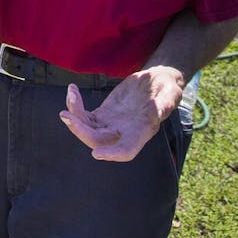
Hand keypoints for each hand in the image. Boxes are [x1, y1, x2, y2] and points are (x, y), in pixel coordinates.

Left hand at [58, 66, 184, 161]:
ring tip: (71, 93)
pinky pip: (84, 116)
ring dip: (74, 116)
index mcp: (142, 131)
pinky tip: (72, 89)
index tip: (97, 154)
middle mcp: (124, 132)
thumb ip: (165, 102)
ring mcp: (110, 124)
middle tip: (65, 116)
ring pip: (86, 129)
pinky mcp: (103, 114)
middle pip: (97, 141)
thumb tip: (158, 111)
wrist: (157, 83)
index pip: (126, 150)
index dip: (113, 154)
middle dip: (80, 131)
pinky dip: (75, 105)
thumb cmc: (168, 89)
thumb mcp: (171, 93)